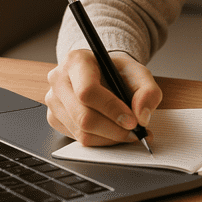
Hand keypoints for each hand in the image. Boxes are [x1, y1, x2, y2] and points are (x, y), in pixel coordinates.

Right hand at [45, 49, 161, 145]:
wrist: (103, 72)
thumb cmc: (117, 71)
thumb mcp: (139, 73)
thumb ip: (148, 91)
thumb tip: (142, 117)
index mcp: (76, 61)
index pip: (88, 91)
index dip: (112, 109)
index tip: (132, 121)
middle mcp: (59, 79)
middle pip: (83, 117)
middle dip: (114, 130)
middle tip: (135, 132)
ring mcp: (53, 100)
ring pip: (81, 132)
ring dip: (109, 138)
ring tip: (127, 132)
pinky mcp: (54, 118)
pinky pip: (77, 139)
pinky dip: (100, 140)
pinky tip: (112, 131)